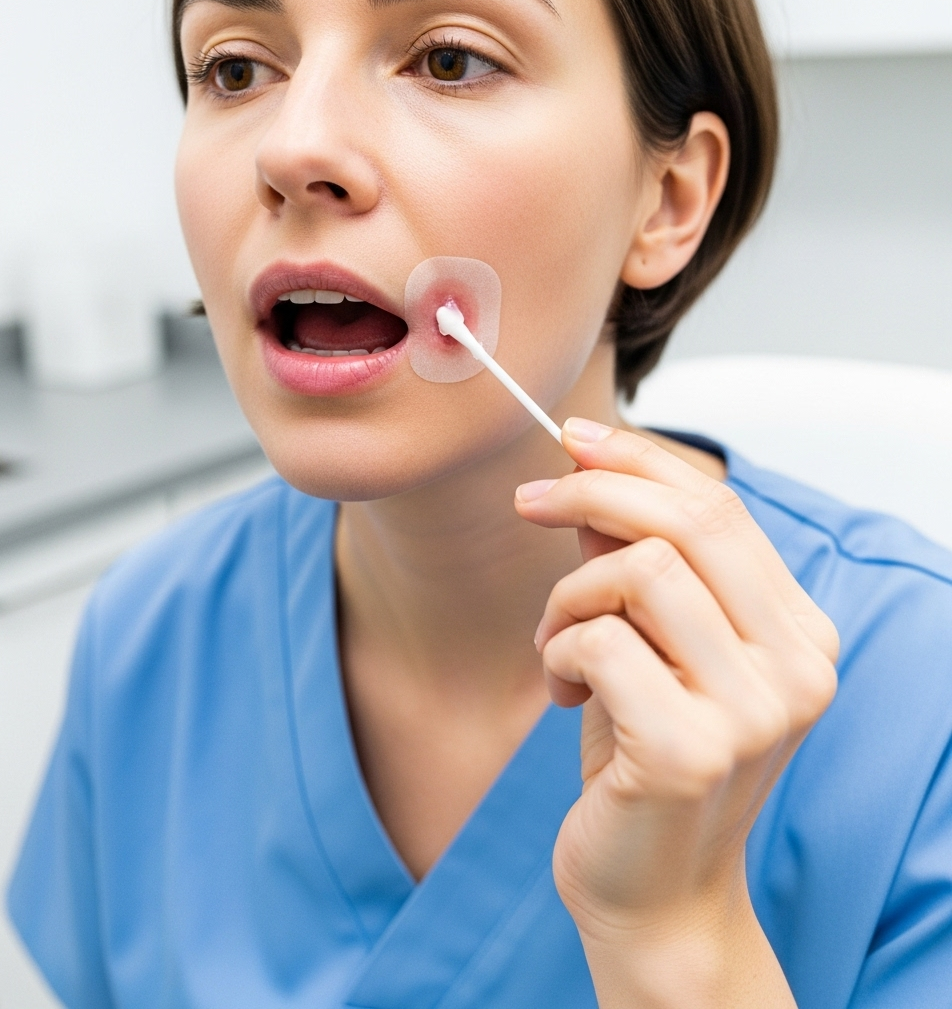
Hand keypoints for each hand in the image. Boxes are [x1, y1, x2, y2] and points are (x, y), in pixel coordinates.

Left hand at [515, 420, 838, 1006]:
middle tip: (529, 502)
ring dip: (568, 597)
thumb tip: (589, 475)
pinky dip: (559, 649)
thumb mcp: (645, 645)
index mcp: (799, 632)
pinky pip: (599, 640)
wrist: (649, 889)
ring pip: (638, 572)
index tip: (573, 441)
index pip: (722, 507)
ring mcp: (755, 710)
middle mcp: (798, 666)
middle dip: (591, 493)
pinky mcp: (691, 749)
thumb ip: (632, 563)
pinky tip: (562, 691)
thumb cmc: (643, 759)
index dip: (641, 459)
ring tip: (556, 645)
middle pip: (688, 521)